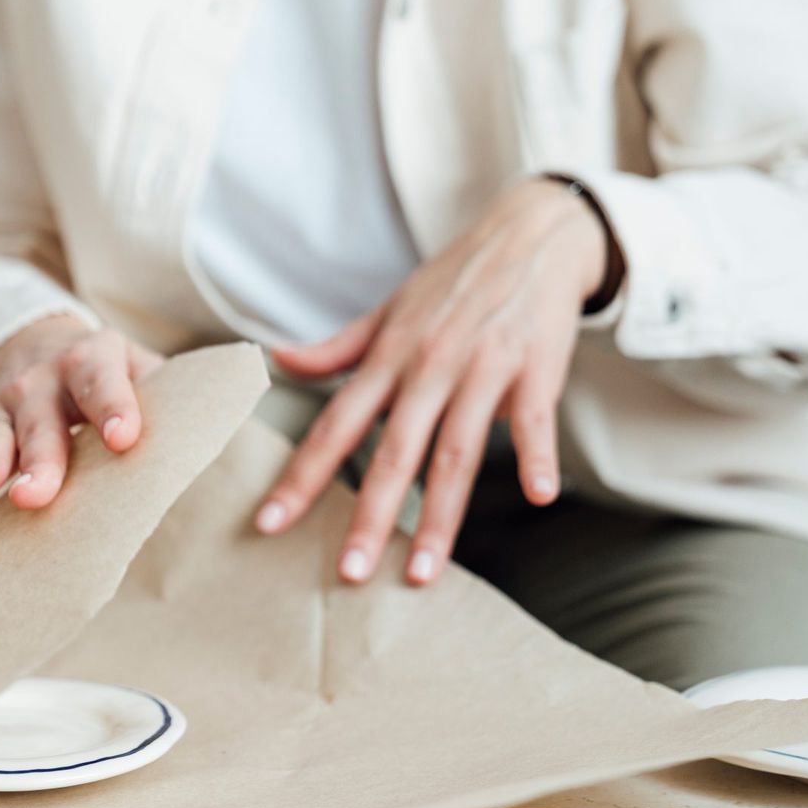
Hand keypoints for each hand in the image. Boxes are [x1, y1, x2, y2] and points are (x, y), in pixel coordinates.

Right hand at [0, 316, 162, 525]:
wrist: (40, 345)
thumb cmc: (111, 377)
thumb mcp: (143, 372)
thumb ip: (175, 405)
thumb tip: (221, 444)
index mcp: (97, 360)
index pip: (107, 382)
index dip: (116, 409)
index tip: (124, 440)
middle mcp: (44, 380)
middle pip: (42, 421)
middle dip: (41, 459)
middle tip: (40, 495)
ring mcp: (5, 406)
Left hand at [254, 178, 609, 584]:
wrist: (532, 234)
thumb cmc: (453, 283)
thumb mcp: (389, 310)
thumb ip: (338, 347)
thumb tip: (278, 359)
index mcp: (388, 358)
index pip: (334, 426)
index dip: (301, 477)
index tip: (270, 523)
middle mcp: (429, 367)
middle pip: (393, 452)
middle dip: (370, 516)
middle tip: (350, 573)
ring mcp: (483, 368)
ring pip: (456, 452)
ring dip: (440, 515)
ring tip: (421, 572)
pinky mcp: (535, 369)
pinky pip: (536, 419)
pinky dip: (537, 455)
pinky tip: (537, 496)